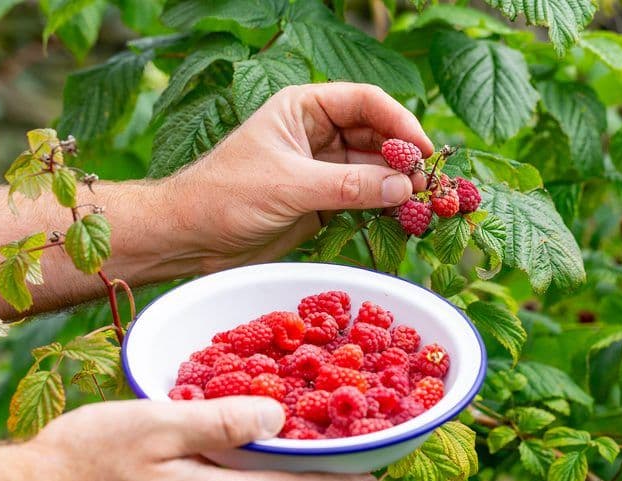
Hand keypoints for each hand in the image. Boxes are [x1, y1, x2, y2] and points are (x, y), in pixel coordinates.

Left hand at [167, 82, 432, 270]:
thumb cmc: (227, 196)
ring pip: (373, 170)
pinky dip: (383, 207)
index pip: (365, 102)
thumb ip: (348, 185)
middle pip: (376, 136)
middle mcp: (317, 133)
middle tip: (429, 186)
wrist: (192, 237)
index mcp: (304, 108)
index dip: (400, 123)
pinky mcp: (322, 202)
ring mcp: (322, 168)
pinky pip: (363, 198)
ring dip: (397, 186)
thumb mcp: (289, 185)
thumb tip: (404, 188)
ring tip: (423, 206)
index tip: (424, 151)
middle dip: (403, 158)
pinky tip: (402, 219)